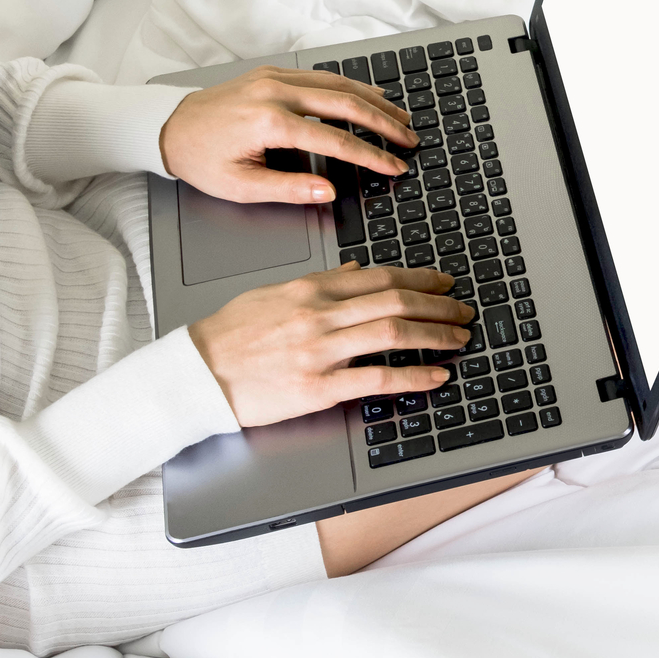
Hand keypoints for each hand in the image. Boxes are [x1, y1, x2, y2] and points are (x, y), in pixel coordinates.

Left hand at [160, 65, 416, 203]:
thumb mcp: (241, 187)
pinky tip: (368, 95)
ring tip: (400, 116)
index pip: (336, 141)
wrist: (167, 127)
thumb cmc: (201, 159)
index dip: (371, 157)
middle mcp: (275, 92)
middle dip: (384, 123)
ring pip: (338, 83)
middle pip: (346, 103)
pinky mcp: (272, 73)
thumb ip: (289, 190)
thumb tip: (330, 191)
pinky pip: (321, 75)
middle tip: (410, 138)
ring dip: (374, 100)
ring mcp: (274, 77)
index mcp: (269, 122)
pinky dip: (351, 85)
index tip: (395, 167)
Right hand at [189, 264, 474, 426]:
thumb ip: (318, 281)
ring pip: (394, 334)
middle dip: (439, 305)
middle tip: (463, 310)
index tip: (444, 284)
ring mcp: (321, 351)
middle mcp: (320, 314)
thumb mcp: (273, 293)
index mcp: (310, 289)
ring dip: (436, 335)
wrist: (195, 374)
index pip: (380, 277)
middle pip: (396, 302)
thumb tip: (354, 269)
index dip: (421, 279)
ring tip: (459, 338)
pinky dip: (414, 377)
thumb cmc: (230, 335)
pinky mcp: (318, 388)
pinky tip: (436, 376)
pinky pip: (378, 379)